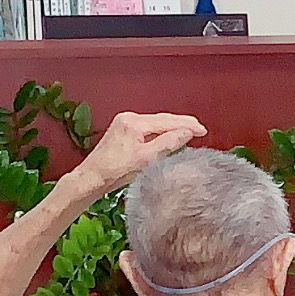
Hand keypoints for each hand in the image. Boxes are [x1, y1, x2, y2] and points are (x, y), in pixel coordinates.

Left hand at [79, 110, 204, 190]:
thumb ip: (168, 143)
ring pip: (155, 123)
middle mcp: (129, 118)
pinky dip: (160, 132)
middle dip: (182, 124)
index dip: (187, 125)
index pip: (167, 121)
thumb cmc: (115, 171)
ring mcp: (124, 123)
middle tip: (200, 130)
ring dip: (171, 127)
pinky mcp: (122, 130)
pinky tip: (168, 137)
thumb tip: (187, 132)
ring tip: (189, 132)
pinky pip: (147, 128)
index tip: (203, 130)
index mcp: (134, 122)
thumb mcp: (146, 159)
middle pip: (162, 119)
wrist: (91, 178)